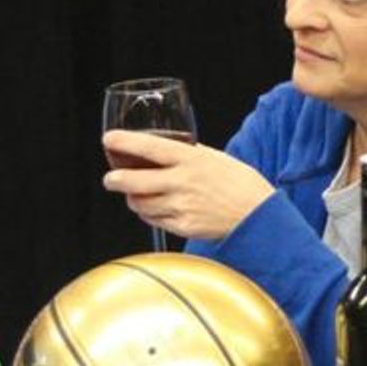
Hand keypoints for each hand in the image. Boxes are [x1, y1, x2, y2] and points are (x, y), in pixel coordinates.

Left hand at [101, 130, 274, 239]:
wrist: (258, 215)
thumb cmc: (239, 183)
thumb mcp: (214, 158)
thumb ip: (188, 154)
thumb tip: (163, 150)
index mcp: (190, 159)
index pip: (149, 147)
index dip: (124, 142)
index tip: (108, 139)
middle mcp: (182, 182)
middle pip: (134, 181)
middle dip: (115, 180)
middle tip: (110, 178)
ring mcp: (181, 206)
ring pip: (140, 203)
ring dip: (132, 199)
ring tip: (134, 194)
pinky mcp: (182, 226)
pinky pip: (153, 219)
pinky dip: (147, 213)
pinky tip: (152, 208)